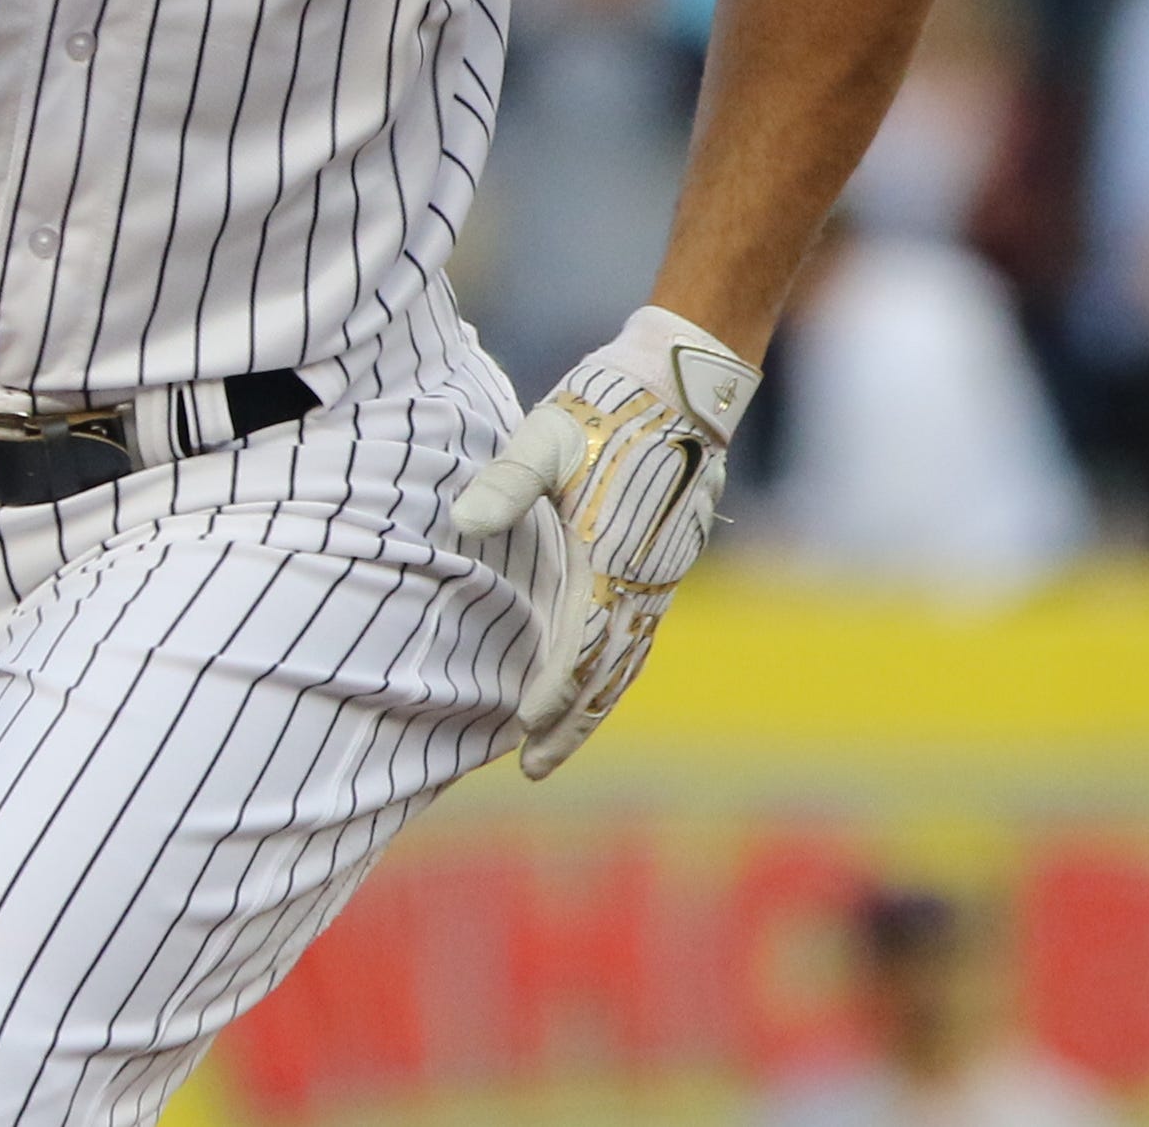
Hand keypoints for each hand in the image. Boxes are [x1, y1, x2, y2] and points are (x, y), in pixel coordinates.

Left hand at [451, 304, 758, 779]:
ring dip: (595, 705)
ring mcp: (662, 570)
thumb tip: (462, 523)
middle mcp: (643, 572)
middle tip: (535, 768)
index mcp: (609, 550)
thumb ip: (507, 482)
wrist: (685, 380)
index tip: (523, 726)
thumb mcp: (547, 431)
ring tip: (560, 742)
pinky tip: (599, 685)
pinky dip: (618, 671)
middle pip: (608, 669)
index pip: (580, 641)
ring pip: (629, 657)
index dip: (553, 689)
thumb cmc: (606, 402)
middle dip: (571, 722)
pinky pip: (642, 633)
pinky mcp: (670, 559)